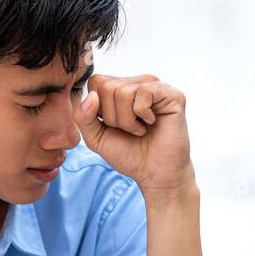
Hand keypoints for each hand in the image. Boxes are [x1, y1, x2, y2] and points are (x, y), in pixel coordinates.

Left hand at [72, 73, 195, 196]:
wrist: (154, 174)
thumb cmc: (128, 154)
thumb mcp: (95, 137)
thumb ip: (83, 117)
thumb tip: (92, 96)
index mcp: (120, 88)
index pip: (96, 82)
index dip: (98, 109)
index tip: (113, 125)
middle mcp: (138, 83)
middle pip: (107, 87)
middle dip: (112, 117)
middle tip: (129, 129)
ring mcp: (155, 86)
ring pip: (123, 91)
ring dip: (127, 120)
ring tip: (140, 129)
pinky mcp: (171, 94)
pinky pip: (143, 93)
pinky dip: (142, 115)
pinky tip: (151, 123)